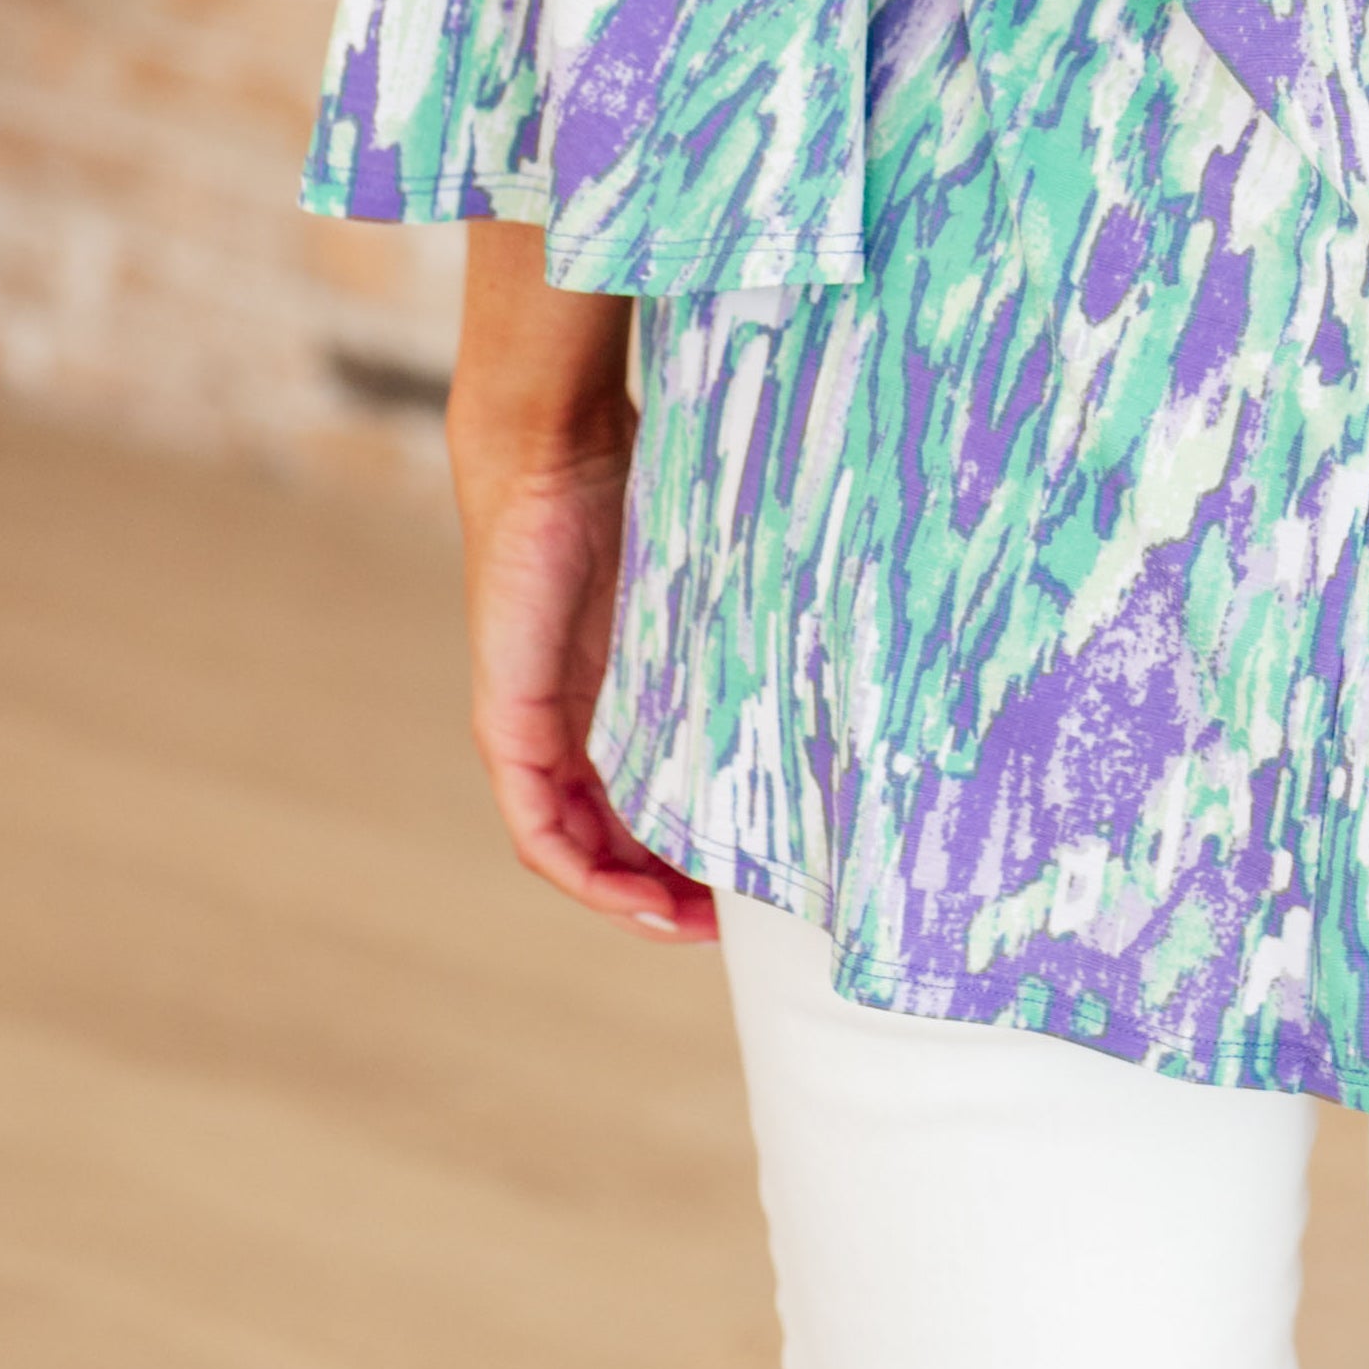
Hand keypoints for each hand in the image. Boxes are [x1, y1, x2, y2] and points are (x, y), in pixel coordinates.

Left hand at [444, 223, 716, 944]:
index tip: (756, 887)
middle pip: (614, 840)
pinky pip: (535, 825)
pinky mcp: (509, 719)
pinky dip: (580, 870)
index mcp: (621, 690)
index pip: (650, 800)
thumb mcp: (715, 582)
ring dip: (627, 898)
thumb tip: (858, 637)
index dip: (696, 855)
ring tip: (690, 928)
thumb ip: (754, 622)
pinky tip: (625, 897)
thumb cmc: (644, 486)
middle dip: (670, 895)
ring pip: (573, 847)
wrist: (556, 439)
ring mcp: (532, 725)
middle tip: (736, 928)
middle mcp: (572, 719)